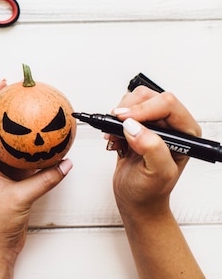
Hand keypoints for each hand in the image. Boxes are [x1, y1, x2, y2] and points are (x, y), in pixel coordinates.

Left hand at [0, 81, 71, 277]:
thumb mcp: (21, 197)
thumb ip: (45, 179)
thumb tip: (66, 163)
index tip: (0, 85)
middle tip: (16, 90)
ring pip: (3, 138)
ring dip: (13, 123)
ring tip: (30, 108)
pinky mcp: (7, 179)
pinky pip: (18, 156)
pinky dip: (29, 146)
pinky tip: (45, 140)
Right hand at [108, 86, 204, 278]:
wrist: (136, 201)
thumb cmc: (150, 192)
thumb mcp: (157, 174)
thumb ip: (152, 148)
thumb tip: (135, 127)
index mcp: (186, 134)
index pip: (167, 105)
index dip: (144, 109)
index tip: (124, 120)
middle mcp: (172, 126)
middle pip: (149, 97)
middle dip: (129, 108)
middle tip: (116, 124)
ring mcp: (153, 126)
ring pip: (134, 100)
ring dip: (119, 116)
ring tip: (115, 135)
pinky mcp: (137, 128)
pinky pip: (123, 112)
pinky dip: (113, 122)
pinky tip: (114, 138)